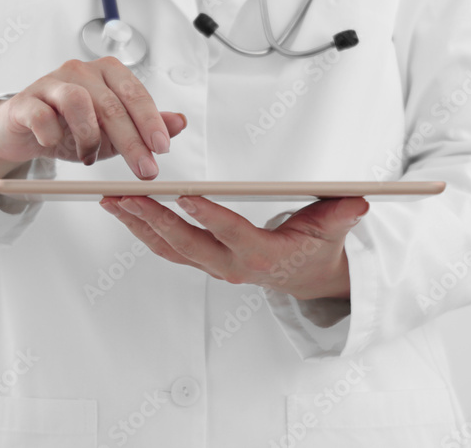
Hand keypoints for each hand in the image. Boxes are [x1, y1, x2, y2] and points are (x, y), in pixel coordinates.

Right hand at [0, 57, 186, 194]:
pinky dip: (52, 135)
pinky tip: (55, 146)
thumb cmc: (71, 126)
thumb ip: (147, 125)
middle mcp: (81, 70)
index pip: (135, 94)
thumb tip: (179, 124)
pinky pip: (42, 116)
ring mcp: (51, 82)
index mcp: (108, 72)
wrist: (24, 130)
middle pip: (111, 104)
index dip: (151, 122)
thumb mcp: (115, 130)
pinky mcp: (26, 101)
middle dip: (132, 141)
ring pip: (78, 102)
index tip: (162, 148)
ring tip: (90, 158)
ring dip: (90, 137)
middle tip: (145, 170)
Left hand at [100, 195, 369, 300]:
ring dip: (138, 224)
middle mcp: (231, 266)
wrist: (307, 276)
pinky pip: (166, 248)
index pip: (230, 232)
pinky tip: (124, 211)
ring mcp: (213, 266)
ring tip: (112, 201)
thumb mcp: (335, 229)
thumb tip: (358, 201)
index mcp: (262, 256)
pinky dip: (142, 230)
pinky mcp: (202, 261)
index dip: (207, 214)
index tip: (183, 194)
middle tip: (127, 196)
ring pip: (169, 247)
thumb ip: (343, 213)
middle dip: (153, 219)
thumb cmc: (317, 247)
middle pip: (186, 243)